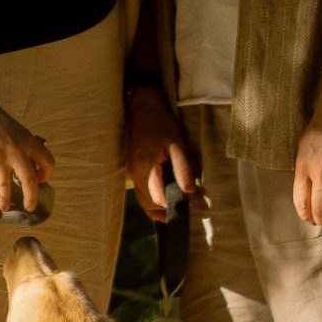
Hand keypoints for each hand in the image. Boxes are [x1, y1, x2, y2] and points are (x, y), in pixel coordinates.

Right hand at [0, 86, 51, 214]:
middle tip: (29, 207)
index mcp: (28, 141)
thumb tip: (25, 164)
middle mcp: (17, 151)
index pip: (48, 162)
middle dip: (31, 198)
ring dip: (5, 200)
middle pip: (30, 181)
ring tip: (5, 207)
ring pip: (6, 186)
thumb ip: (21, 145)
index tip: (39, 180)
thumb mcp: (15, 129)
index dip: (46, 175)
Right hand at [124, 81, 197, 216]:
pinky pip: (141, 190)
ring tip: (174, 212)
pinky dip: (151, 198)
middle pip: (148, 204)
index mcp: (146, 169)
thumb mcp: (176, 143)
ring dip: (156, 207)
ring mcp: (131, 171)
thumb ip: (182, 168)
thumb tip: (190, 192)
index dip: (172, 207)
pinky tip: (164, 197)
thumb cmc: (160, 122)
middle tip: (183, 216)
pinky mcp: (132, 167)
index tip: (188, 210)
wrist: (141, 106)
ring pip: (142, 199)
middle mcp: (135, 174)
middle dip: (164, 212)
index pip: (157, 200)